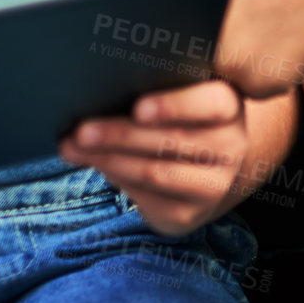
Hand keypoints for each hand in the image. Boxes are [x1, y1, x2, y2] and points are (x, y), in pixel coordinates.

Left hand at [58, 79, 249, 235]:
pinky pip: (144, 196)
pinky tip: (94, 164)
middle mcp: (231, 149)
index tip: (138, 108)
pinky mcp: (189, 215)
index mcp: (230, 108)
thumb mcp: (186, 95)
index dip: (174, 106)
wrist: (212, 167)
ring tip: (73, 147)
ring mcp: (213, 186)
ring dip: (107, 160)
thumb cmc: (186, 117)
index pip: (211, 104)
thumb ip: (161, 87)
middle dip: (120, 136)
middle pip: (171, 141)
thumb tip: (102, 88)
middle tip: (82, 130)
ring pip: (154, 173)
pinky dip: (114, 177)